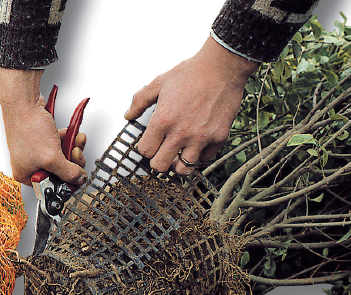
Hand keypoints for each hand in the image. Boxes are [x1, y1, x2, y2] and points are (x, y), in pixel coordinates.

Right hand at [0, 68, 87, 186]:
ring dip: (74, 149)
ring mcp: (37, 152)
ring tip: (76, 140)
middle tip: (75, 153)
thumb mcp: (52, 158)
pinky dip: (68, 140)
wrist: (24, 101)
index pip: (53, 187)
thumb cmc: (28, 128)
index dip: (69, 183)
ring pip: (64, 158)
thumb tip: (79, 180)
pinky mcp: (43, 140)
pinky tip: (69, 133)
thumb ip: (68, 173)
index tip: (79, 176)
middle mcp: (31, 165)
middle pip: (61, 172)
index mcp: (27, 175)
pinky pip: (61, 145)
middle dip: (73, 162)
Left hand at [124, 36, 258, 173]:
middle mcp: (181, 133)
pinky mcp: (218, 138)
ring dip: (178, 164)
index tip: (150, 143)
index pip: (145, 151)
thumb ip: (140, 100)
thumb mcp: (159, 83)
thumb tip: (128, 115)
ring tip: (178, 155)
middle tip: (162, 152)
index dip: (145, 148)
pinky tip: (197, 145)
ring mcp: (201, 138)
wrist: (222, 68)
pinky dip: (200, 155)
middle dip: (158, 160)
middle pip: (160, 166)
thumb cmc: (191, 73)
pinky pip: (205, 159)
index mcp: (163, 120)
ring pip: (184, 170)